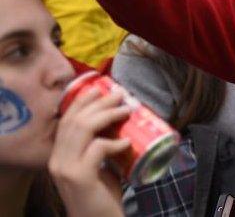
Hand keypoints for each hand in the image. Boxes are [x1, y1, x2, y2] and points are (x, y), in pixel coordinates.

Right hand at [48, 87, 130, 216]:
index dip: (81, 102)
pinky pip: (97, 149)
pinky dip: (113, 142)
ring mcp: (66, 169)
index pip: (66, 122)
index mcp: (59, 156)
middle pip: (75, 121)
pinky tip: (126, 143)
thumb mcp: (97, 167)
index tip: (99, 89)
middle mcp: (57, 160)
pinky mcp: (80, 177)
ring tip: (127, 111)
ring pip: (84, 129)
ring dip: (108, 115)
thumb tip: (121, 125)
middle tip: (119, 94)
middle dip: (98, 103)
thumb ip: (100, 149)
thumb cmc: (101, 196)